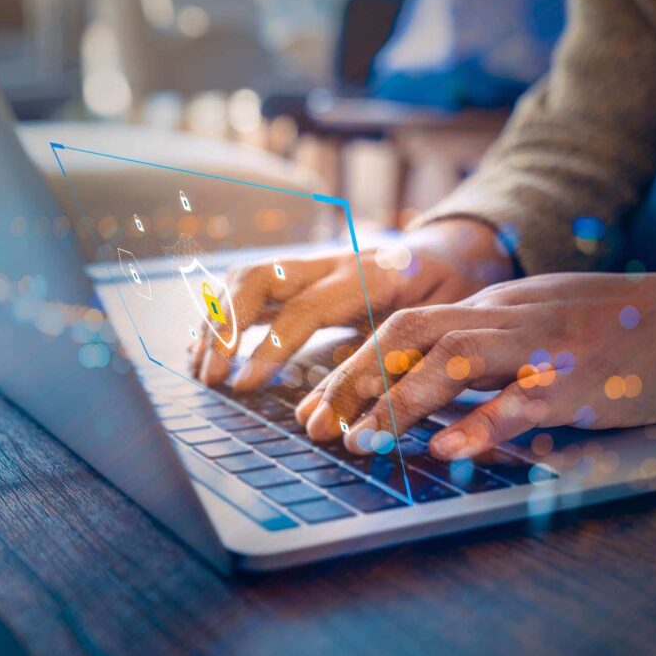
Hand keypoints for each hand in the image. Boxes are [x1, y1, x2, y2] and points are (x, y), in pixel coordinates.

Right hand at [190, 219, 513, 389]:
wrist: (454, 249)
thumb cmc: (451, 294)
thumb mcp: (441, 324)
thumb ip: (400, 357)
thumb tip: (356, 406)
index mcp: (369, 275)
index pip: (305, 308)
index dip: (269, 348)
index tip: (244, 386)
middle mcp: (333, 262)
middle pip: (260, 278)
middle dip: (225, 327)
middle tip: (210, 378)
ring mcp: (313, 264)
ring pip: (248, 277)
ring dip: (216, 321)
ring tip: (201, 370)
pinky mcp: (302, 273)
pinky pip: (251, 285)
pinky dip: (222, 314)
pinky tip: (206, 348)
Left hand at [296, 266, 655, 459]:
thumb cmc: (626, 325)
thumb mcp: (547, 321)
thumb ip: (495, 348)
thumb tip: (442, 392)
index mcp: (497, 303)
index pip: (405, 324)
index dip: (352, 362)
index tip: (317, 402)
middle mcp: (509, 315)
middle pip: (408, 334)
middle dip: (352, 378)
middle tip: (315, 422)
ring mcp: (545, 346)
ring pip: (451, 360)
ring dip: (397, 401)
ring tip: (361, 438)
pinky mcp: (582, 381)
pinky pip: (520, 402)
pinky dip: (478, 426)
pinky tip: (445, 450)